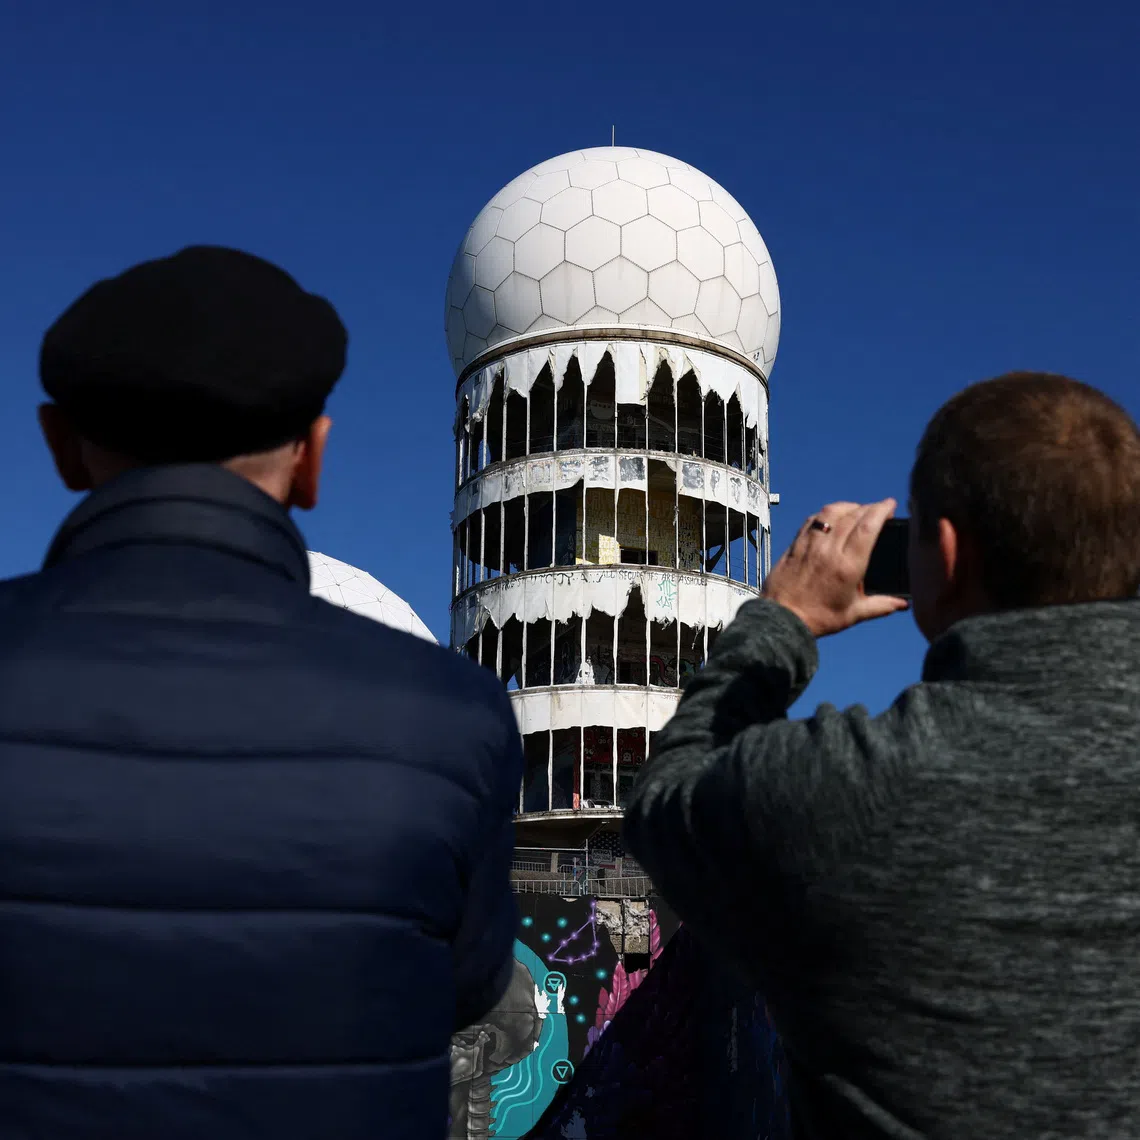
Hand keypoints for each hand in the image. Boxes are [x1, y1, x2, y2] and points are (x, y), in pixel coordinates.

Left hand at [762, 499, 909, 637]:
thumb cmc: (817, 618)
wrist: (781, 618)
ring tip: (858, 509)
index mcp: (847, 566)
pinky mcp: (796, 544)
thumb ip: (881, 605)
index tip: (890, 504)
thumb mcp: (853, 614)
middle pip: (853, 515)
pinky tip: (832, 517)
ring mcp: (810, 544)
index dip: (881, 511)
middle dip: (870, 507)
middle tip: (879, 508)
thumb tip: (902, 604)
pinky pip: (813, 520)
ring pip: (831, 512)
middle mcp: (829, 550)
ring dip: (848, 506)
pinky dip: (826, 513)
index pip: (868, 527)